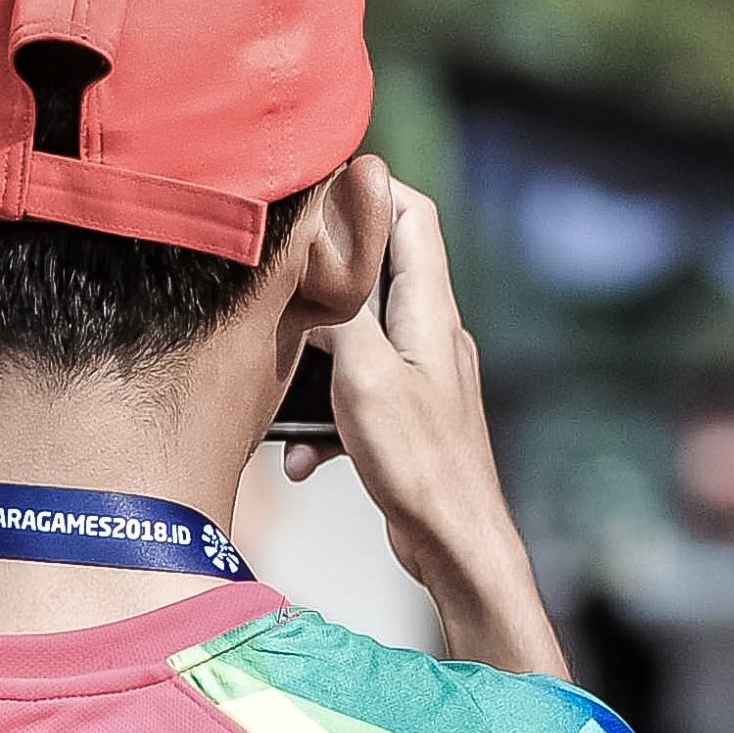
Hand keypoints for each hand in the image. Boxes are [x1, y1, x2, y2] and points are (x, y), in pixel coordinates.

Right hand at [285, 179, 567, 678]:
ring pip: (357, 339)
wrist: (456, 546)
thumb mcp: (366, 376)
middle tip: (276, 272)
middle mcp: (432, 337)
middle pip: (381, 271)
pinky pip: (355, 397)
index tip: (317, 186)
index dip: (370, 188)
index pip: (413, 216)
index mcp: (431, 313)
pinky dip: (323, 417)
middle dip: (325, 270)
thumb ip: (344, 308)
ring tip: (277, 373)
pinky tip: (299, 456)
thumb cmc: (420, 465)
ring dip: (313, 357)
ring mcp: (421, 379)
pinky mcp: (406, 420)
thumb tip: (323, 247)